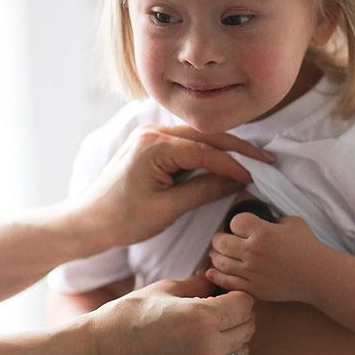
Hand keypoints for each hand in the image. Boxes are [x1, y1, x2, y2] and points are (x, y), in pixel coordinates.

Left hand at [76, 125, 274, 247]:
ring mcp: (149, 136)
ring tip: (251, 160)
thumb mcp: (168, 209)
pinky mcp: (148, 145)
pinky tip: (223, 163)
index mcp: (154, 146)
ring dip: (222, 149)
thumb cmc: (122, 219)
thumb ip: (204, 190)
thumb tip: (237, 182)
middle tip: (266, 159)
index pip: (205, 151)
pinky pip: (185, 144)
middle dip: (236, 148)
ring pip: (197, 138)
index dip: (233, 165)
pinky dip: (205, 153)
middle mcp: (151, 133)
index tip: (256, 177)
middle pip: (205, 136)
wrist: (88, 222)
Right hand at [85, 273, 254, 354]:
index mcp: (202, 319)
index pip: (246, 305)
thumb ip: (198, 284)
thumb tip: (216, 279)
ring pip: (240, 353)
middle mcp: (208, 349)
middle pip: (248, 329)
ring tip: (208, 329)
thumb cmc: (126, 317)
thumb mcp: (163, 290)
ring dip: (231, 339)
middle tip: (220, 308)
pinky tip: (191, 348)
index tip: (225, 293)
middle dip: (238, 315)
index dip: (237, 295)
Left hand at [206, 211, 322, 302]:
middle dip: (219, 239)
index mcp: (262, 233)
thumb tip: (259, 222)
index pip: (235, 222)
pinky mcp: (254, 289)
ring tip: (216, 253)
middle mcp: (253, 252)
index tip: (241, 226)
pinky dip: (217, 276)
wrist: (318, 276)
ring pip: (221, 262)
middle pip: (222, 242)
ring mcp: (252, 272)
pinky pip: (229, 282)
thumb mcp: (292, 222)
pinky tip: (211, 272)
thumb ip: (272, 220)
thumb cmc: (308, 247)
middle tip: (220, 239)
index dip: (237, 223)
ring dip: (215, 256)